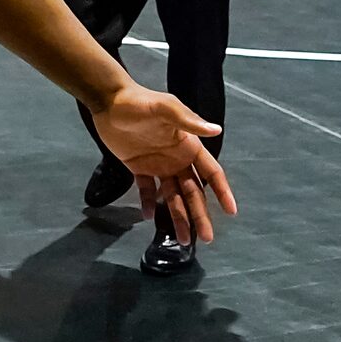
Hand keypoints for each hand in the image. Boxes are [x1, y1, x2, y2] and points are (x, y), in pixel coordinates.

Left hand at [88, 82, 237, 242]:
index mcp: (189, 146)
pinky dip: (149, 204)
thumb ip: (188, 121)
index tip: (231, 211)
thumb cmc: (139, 102)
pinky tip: (151, 219)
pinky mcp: (138, 167)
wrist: (109, 101)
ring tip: (182, 240)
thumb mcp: (165, 108)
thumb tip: (216, 131)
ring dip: (178, 217)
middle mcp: (177, 159)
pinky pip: (147, 190)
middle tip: (206, 238)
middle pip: (194, 192)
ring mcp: (159, 165)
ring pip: (173, 196)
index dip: (221, 191)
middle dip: (200, 215)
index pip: (211, 173)